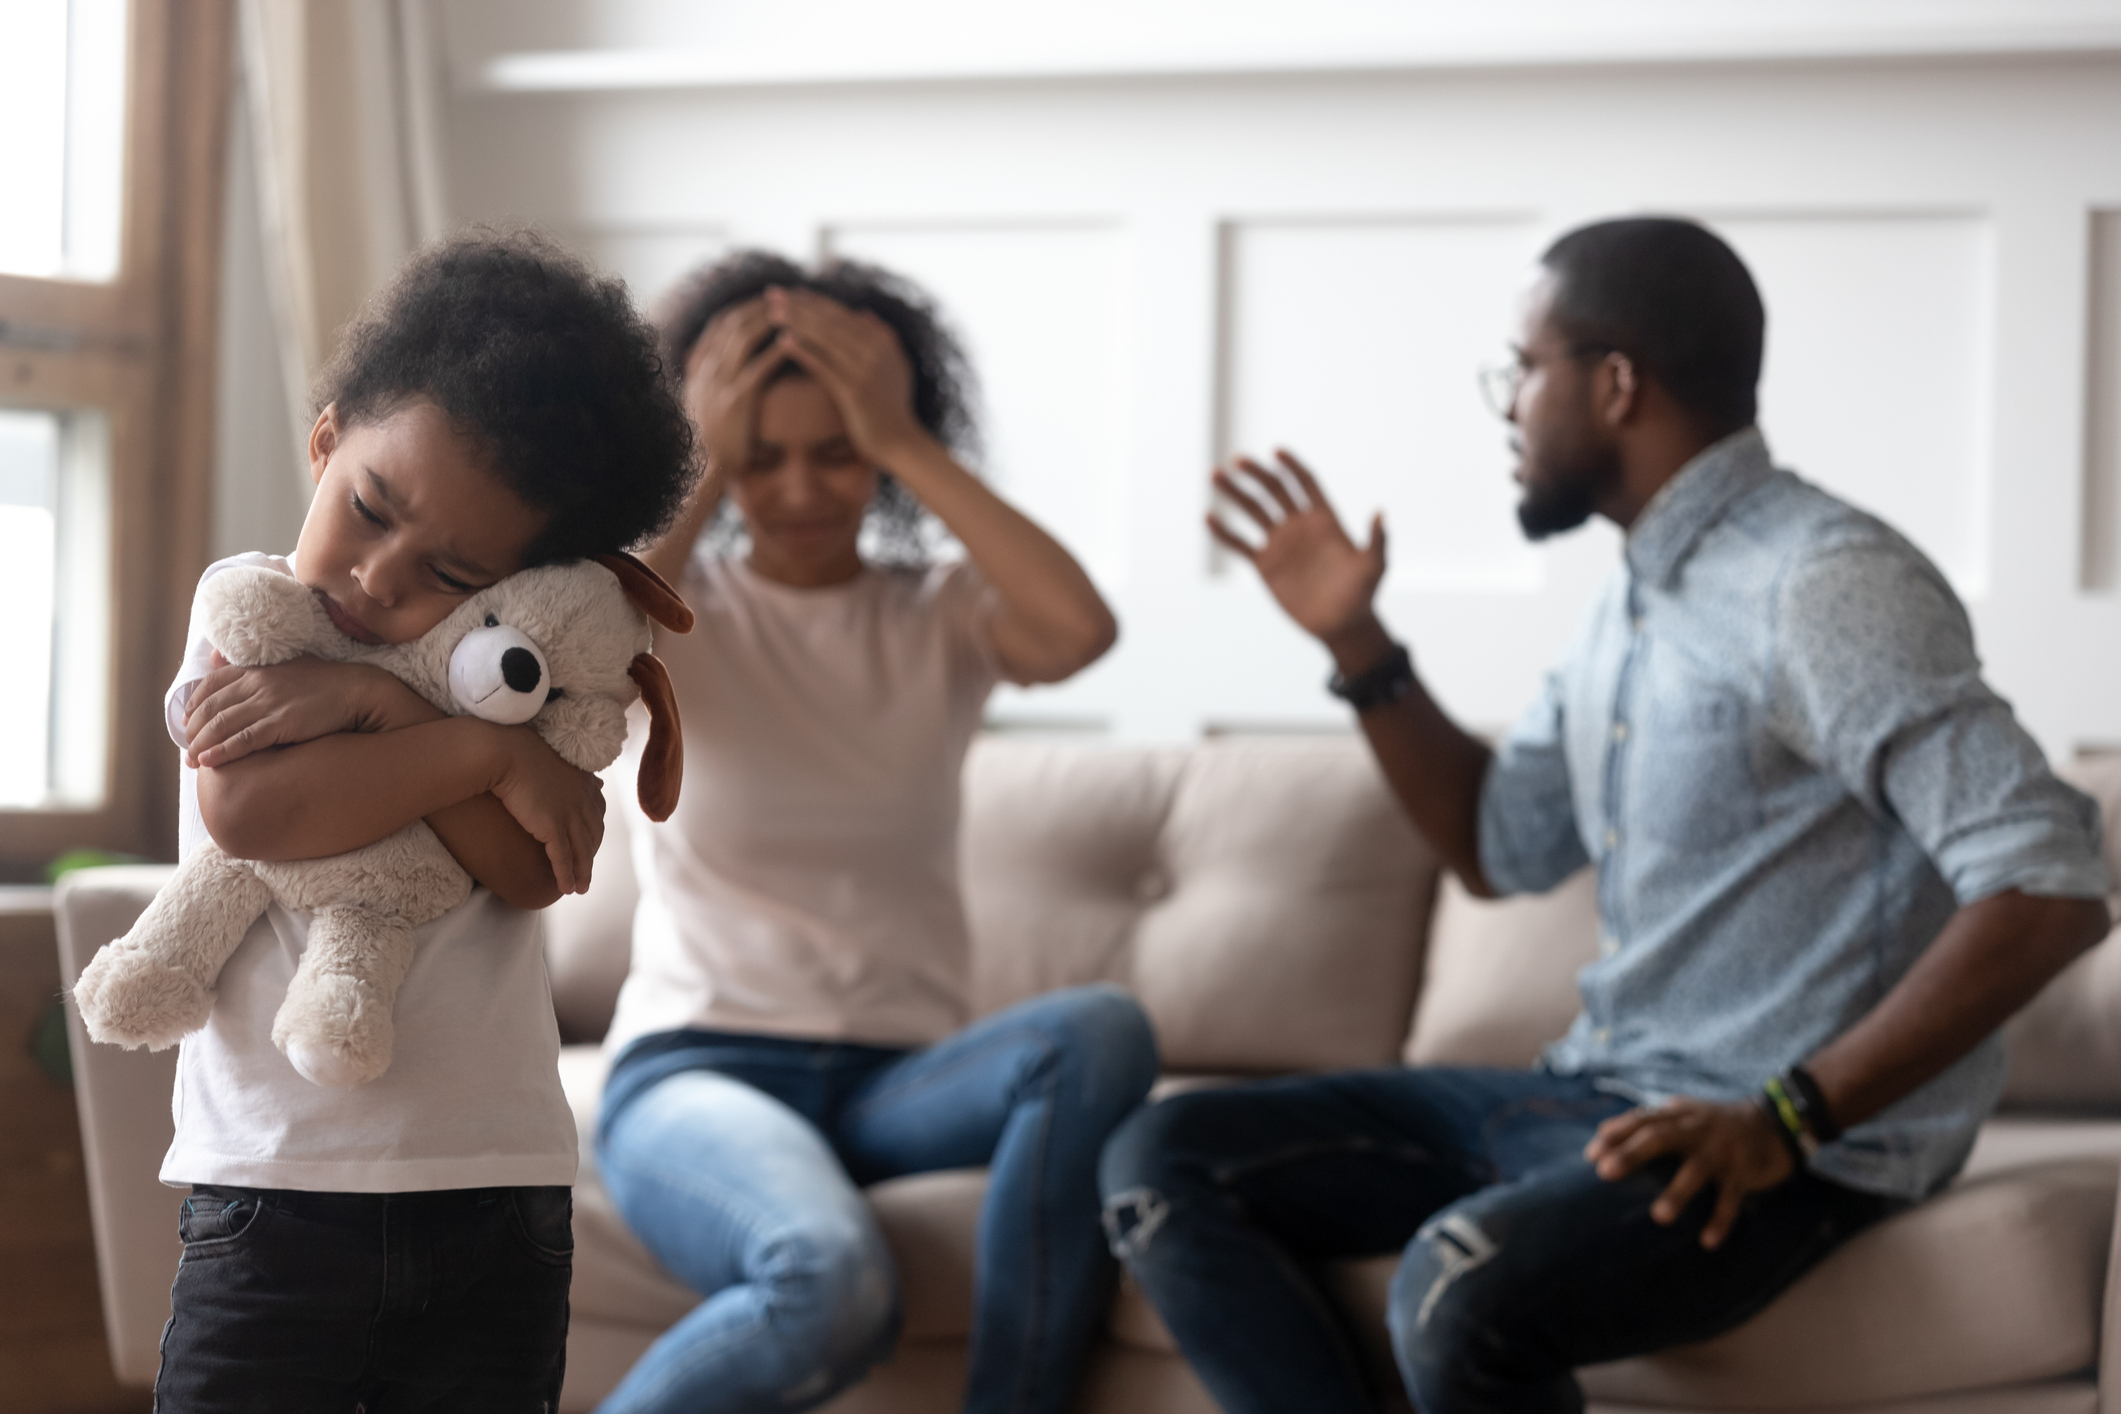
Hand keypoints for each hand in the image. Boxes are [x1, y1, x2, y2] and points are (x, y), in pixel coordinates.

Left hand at [184, 655, 431, 767]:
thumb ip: (250, 665)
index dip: (194, 704)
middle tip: (187, 746)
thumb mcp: (285, 664)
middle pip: (211, 707)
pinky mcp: (282, 723)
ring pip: (221, 725)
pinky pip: (243, 740)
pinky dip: (222, 751)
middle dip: (193, 729)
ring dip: (201, 744)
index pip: (211, 684)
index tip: (187, 720)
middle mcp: (258, 684)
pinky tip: (209, 761)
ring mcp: (269, 703)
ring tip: (192, 760)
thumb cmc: (324, 681)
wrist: (357, 690)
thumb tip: (215, 657)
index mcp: (257, 670)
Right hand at [484, 726, 604, 895]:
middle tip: (587, 870)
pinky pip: (563, 858)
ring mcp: (569, 813)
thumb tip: (567, 770)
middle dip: (591, 854)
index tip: (592, 841)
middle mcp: (581, 799)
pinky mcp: (552, 826)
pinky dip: (567, 875)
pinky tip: (567, 889)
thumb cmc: (517, 749)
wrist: (502, 752)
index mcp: (582, 781)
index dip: (594, 829)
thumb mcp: (547, 756)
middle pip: (593, 834)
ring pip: (582, 850)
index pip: (597, 811)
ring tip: (580, 888)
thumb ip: (562, 767)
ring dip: (583, 872)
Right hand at [684, 296, 782, 482]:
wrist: (702, 469)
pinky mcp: (736, 402)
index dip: (745, 306)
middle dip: (761, 305)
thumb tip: (722, 353)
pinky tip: (795, 342)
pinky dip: (776, 351)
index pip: (721, 321)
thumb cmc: (709, 437)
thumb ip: (709, 375)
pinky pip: (758, 368)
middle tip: (789, 296)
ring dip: (769, 319)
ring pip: (743, 337)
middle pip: (732, 322)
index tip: (769, 297)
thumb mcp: (701, 399)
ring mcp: (718, 384)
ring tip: (794, 309)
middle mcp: (706, 369)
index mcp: (699, 366)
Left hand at [766, 286, 931, 466]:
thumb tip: (864, 313)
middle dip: (799, 305)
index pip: (841, 313)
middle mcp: (875, 350)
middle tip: (772, 294)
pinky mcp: (854, 392)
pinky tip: (783, 341)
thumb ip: (883, 337)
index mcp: (882, 340)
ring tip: (771, 311)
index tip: (790, 293)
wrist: (901, 443)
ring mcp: (865, 370)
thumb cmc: (893, 406)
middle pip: (830, 320)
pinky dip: (804, 351)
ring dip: (797, 321)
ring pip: (825, 338)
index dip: (814, 301)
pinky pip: (824, 366)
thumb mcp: (895, 366)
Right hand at [1209, 451, 1387, 652]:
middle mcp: (1299, 526)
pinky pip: (1240, 544)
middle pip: (1274, 490)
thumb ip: (1377, 541)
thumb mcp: (1374, 567)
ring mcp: (1280, 544)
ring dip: (1234, 493)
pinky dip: (1224, 531)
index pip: (1305, 483)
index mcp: (1324, 519)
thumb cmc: (1362, 595)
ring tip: (1214, 475)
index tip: (1276, 451)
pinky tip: (1207, 517)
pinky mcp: (1265, 565)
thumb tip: (1381, 513)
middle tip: (1236, 460)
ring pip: (1253, 511)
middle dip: (1256, 473)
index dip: (1291, 466)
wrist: (1340, 625)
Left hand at [1584, 1097, 1795, 1249]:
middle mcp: (1697, 1128)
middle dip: (1631, 1154)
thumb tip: (1602, 1141)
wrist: (1773, 1120)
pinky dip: (1720, 1219)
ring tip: (1659, 1216)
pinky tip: (1707, 1241)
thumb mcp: (1684, 1113)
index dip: (1614, 1134)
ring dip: (1677, 1193)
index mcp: (1678, 1114)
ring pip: (1696, 1170)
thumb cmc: (1714, 1123)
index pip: (1640, 1119)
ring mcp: (1722, 1150)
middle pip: (1659, 1137)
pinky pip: (1731, 1197)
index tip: (1590, 1155)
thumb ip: (1651, 1124)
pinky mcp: (1745, 1171)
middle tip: (1605, 1173)